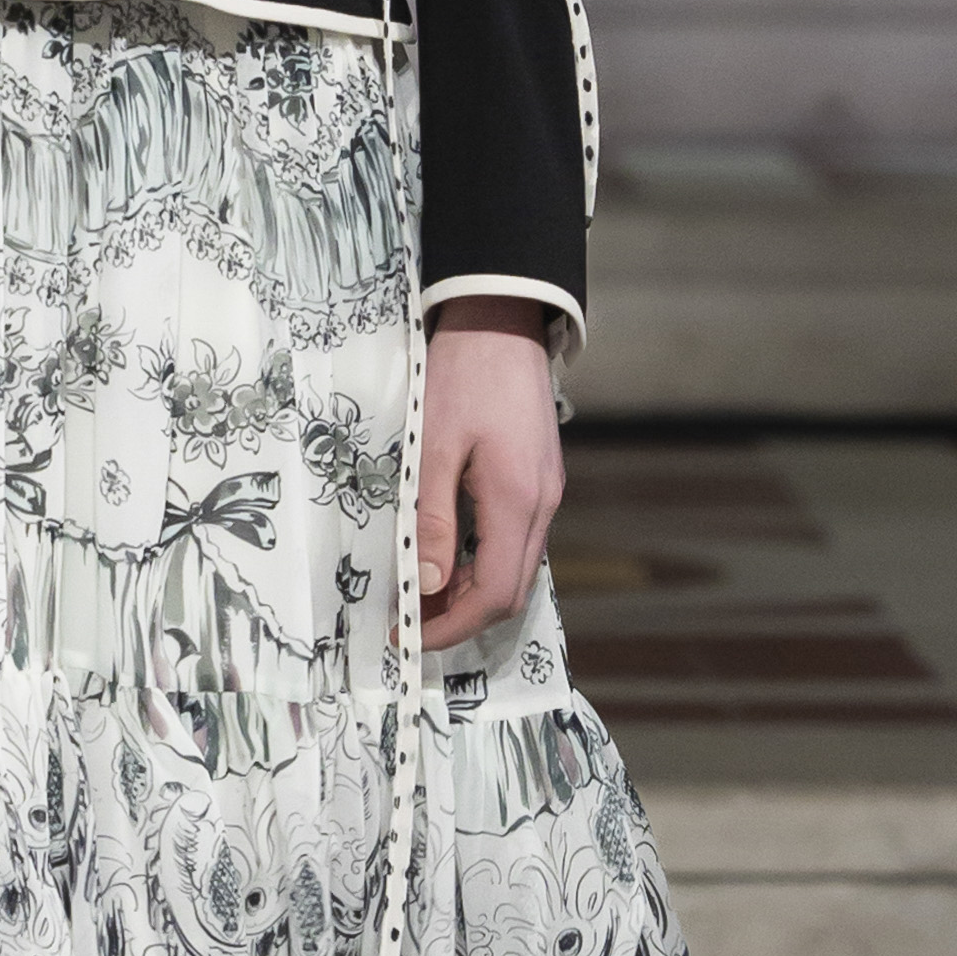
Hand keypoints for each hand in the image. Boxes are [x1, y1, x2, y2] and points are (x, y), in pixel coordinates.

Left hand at [415, 303, 563, 650]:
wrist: (501, 319)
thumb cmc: (463, 374)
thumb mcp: (433, 447)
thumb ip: (429, 518)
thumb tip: (423, 585)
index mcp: (518, 500)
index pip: (493, 594)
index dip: (452, 626)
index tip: (410, 636)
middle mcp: (543, 503)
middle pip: (511, 591)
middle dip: (461, 616)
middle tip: (409, 621)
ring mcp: (546, 491)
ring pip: (515, 568)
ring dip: (470, 589)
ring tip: (419, 589)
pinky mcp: (540, 479)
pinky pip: (515, 539)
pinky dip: (480, 560)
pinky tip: (444, 552)